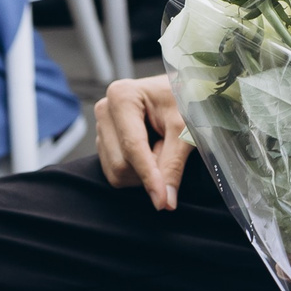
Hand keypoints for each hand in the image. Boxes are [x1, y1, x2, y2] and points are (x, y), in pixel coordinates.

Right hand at [95, 75, 191, 210]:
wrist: (185, 89)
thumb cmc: (188, 100)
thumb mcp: (185, 129)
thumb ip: (173, 165)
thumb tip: (165, 202)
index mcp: (122, 96)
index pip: (132, 147)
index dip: (149, 177)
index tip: (162, 201)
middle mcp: (105, 109)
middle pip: (120, 164)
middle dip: (150, 168)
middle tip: (171, 149)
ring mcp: (102, 126)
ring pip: (116, 172)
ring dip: (144, 170)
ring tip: (163, 146)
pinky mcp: (104, 141)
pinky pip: (115, 171)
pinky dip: (138, 169)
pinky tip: (152, 150)